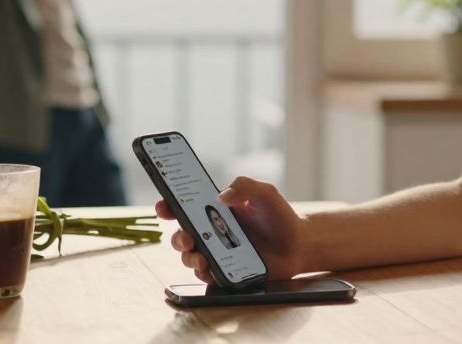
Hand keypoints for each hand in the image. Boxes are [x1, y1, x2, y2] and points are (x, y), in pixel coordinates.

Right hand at [156, 176, 306, 284]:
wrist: (299, 245)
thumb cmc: (279, 216)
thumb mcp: (265, 193)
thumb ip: (245, 186)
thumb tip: (221, 196)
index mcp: (215, 210)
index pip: (185, 206)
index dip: (169, 205)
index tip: (162, 206)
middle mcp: (212, 231)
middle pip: (182, 235)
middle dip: (177, 237)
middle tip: (186, 238)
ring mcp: (217, 252)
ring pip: (190, 257)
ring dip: (189, 258)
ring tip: (200, 257)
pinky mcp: (226, 271)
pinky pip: (207, 275)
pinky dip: (204, 273)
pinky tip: (210, 269)